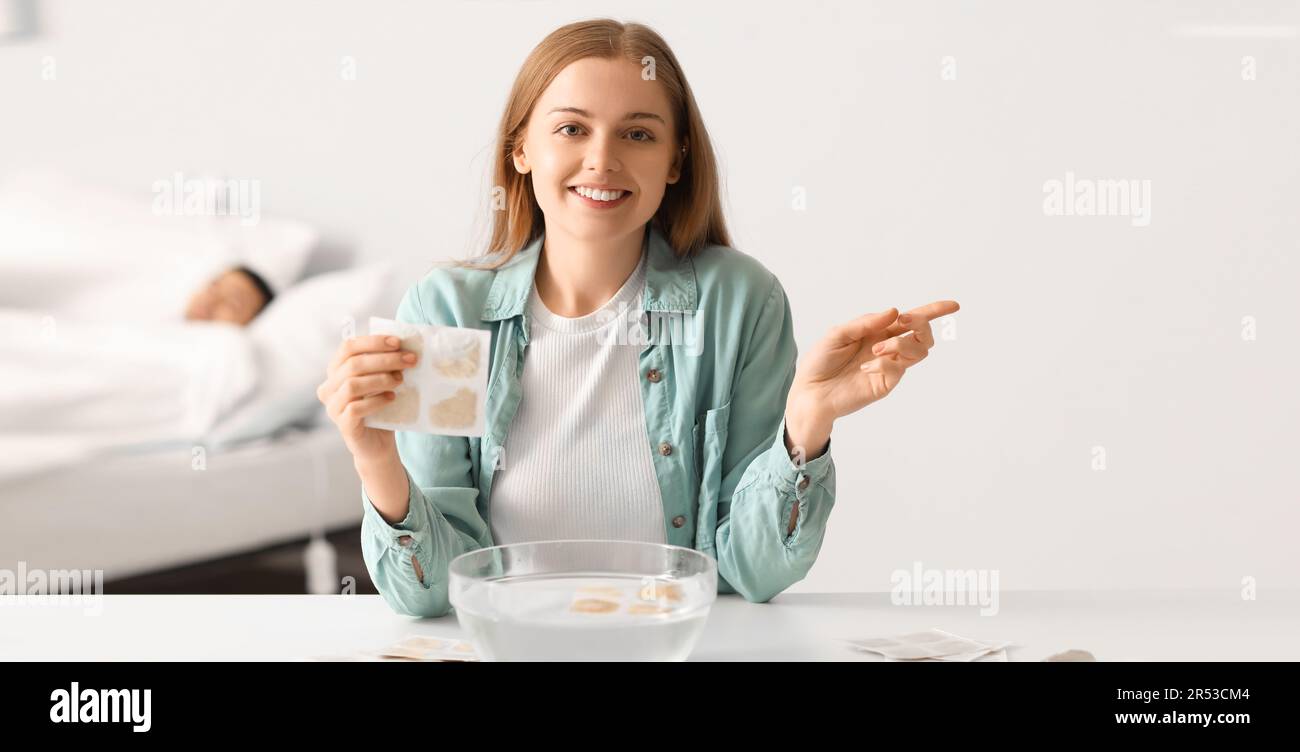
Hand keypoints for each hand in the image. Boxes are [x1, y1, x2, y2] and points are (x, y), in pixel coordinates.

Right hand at [316, 335, 418, 463]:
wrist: (378, 443)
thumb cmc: (380, 407)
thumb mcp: (381, 381)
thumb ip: (384, 364)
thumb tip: (405, 346)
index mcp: (336, 371)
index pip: (348, 347)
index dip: (373, 342)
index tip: (398, 342)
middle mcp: (329, 387)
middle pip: (353, 365)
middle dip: (384, 359)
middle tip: (409, 360)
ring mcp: (333, 407)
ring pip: (353, 385)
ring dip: (381, 379)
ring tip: (400, 380)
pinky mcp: (343, 425)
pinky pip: (356, 408)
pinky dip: (377, 401)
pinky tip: (392, 398)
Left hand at [787, 300, 960, 436]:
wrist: (810, 391)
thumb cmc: (820, 361)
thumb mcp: (838, 334)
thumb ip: (866, 322)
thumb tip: (895, 311)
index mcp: (878, 331)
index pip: (911, 320)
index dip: (934, 311)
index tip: (953, 305)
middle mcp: (888, 347)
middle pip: (923, 334)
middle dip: (921, 322)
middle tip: (904, 321)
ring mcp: (890, 366)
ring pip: (919, 350)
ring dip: (902, 343)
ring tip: (876, 349)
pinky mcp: (887, 384)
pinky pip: (899, 368)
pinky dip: (885, 362)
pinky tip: (865, 367)